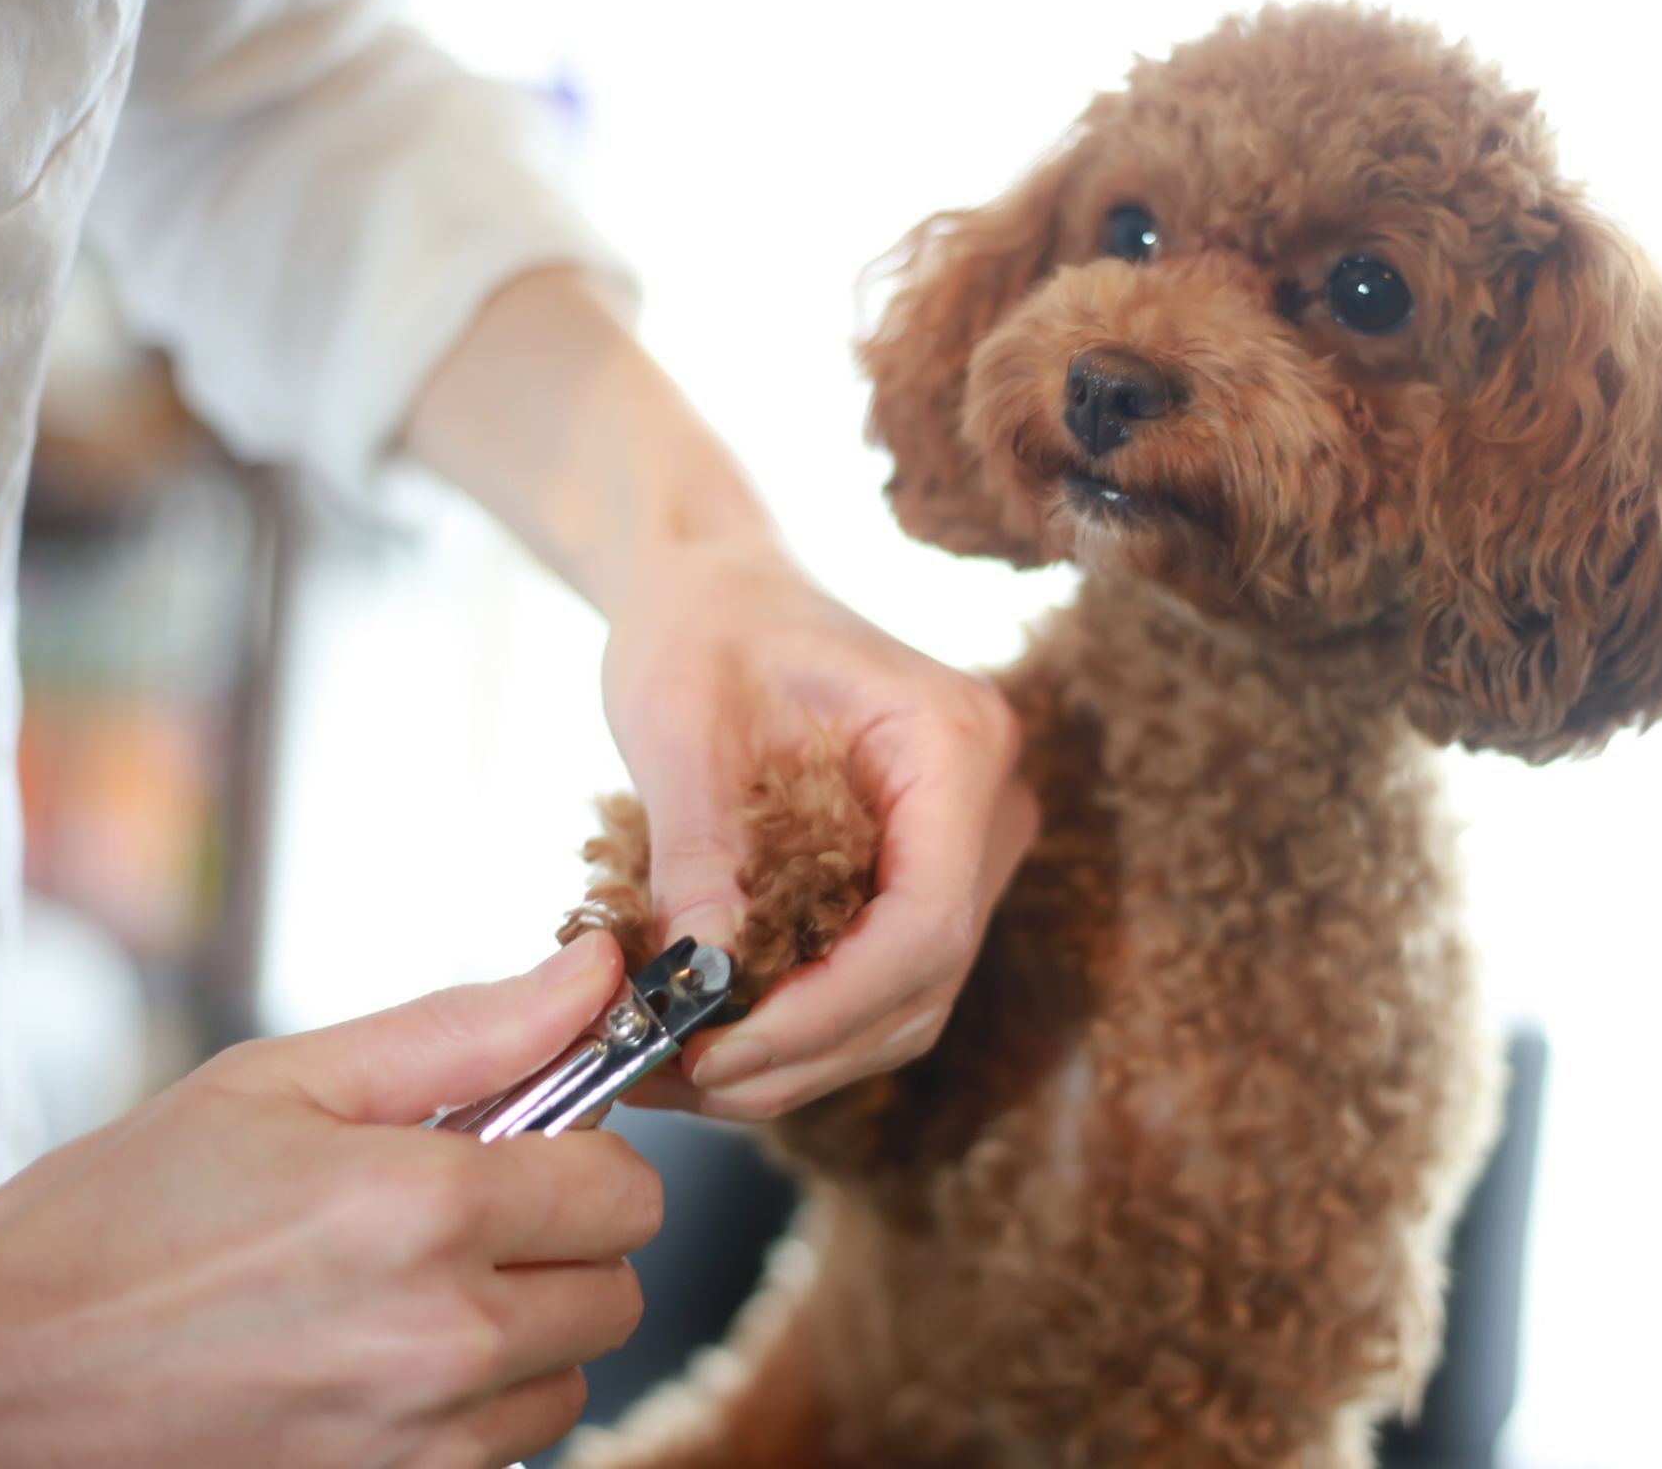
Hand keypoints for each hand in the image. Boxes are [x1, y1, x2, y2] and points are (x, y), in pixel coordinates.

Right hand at [0, 935, 659, 1468]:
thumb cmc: (127, 1210)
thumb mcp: (288, 1079)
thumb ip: (470, 1027)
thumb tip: (598, 971)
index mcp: (426, 1209)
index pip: (625, 1193)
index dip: (584, 1156)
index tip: (525, 1146)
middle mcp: (441, 1340)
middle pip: (616, 1294)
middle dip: (561, 1242)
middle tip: (465, 1214)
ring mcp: (413, 1446)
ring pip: (566, 1383)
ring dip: (523, 1333)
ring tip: (409, 1290)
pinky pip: (498, 1454)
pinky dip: (469, 1411)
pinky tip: (380, 1362)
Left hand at [604, 538, 1038, 1120]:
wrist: (720, 585)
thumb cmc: (703, 622)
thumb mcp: (678, 721)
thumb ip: (698, 853)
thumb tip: (697, 982)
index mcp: (952, 741)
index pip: (926, 922)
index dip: (830, 1010)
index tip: (721, 1050)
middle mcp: (985, 801)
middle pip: (922, 981)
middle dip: (801, 1051)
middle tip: (678, 1076)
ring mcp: (963, 845)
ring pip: (906, 1002)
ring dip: (797, 1056)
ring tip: (676, 1067)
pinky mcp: (922, 876)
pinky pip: (879, 980)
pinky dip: (800, 1023)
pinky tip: (711, 1034)